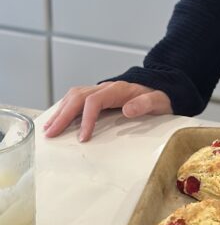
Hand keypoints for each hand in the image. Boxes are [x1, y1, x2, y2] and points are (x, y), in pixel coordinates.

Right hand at [43, 81, 171, 141]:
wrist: (165, 88)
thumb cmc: (161, 97)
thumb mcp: (160, 101)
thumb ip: (146, 103)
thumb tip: (128, 109)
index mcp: (120, 89)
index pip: (95, 100)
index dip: (86, 118)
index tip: (83, 138)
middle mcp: (107, 87)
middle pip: (78, 96)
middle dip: (63, 115)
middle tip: (52, 134)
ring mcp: (102, 89)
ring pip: (74, 95)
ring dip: (60, 111)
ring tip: (49, 128)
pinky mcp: (99, 95)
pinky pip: (77, 98)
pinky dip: (65, 108)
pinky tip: (58, 119)